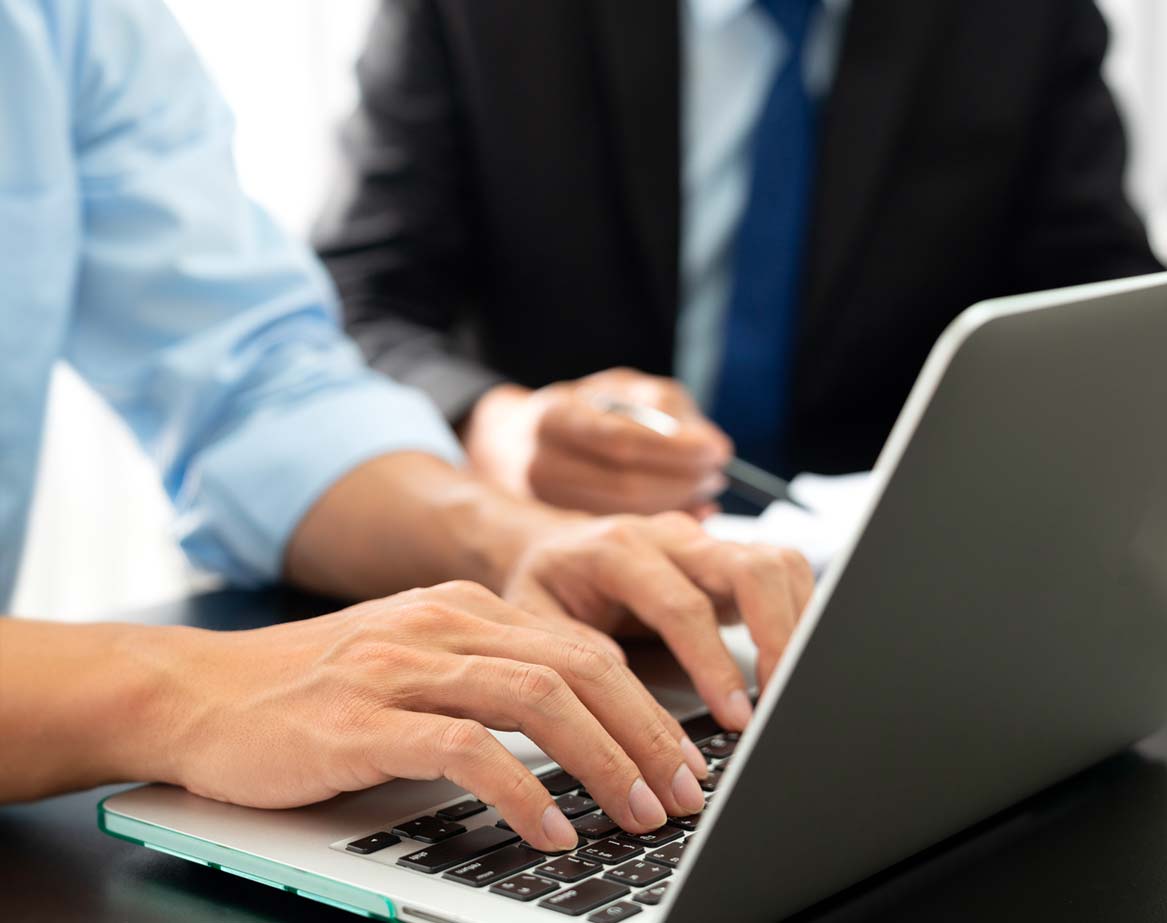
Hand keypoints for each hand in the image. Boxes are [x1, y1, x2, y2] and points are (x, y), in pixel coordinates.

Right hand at [137, 581, 711, 850]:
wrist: (188, 693)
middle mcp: (442, 624)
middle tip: (684, 791)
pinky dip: (521, 791)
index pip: (588, 648)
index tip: (688, 757)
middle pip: (582, 668)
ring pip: (540, 699)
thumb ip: (488, 675)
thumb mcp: (413, 661)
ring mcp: (400, 668)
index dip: (650, 704)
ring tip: (638, 812)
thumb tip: (586, 721)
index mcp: (466, 607)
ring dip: (605, 762)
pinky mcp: (359, 719)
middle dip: (649, 734)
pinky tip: (551, 828)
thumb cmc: (305, 693)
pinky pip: (465, 748)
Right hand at [464, 368, 731, 515]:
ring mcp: (544, 505)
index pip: (622, 440)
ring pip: (624, 518)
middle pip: (625, 485)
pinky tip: (690, 515)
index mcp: (556, 416)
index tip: (717, 451)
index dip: (676, 449)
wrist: (518, 441)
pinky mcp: (557, 535)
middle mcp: (542, 462)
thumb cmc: (586, 409)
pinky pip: (621, 540)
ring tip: (705, 490)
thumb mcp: (623, 390)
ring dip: (678, 507)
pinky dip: (665, 528)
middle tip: (717, 475)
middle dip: (683, 482)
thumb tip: (714, 448)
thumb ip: (669, 409)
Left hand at [502, 512, 813, 731]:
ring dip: (797, 624)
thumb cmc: (546, 587)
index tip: (736, 715)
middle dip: (778, 637)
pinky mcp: (730, 557)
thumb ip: (569, 644)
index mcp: (618, 549)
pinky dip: (799, 614)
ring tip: (792, 684)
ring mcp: (707, 542)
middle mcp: (671, 536)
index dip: (716, 664)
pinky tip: (793, 658)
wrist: (554, 548)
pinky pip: (784, 570)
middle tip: (782, 698)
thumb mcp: (529, 617)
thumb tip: (618, 672)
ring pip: (778, 563)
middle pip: (750, 568)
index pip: (684, 606)